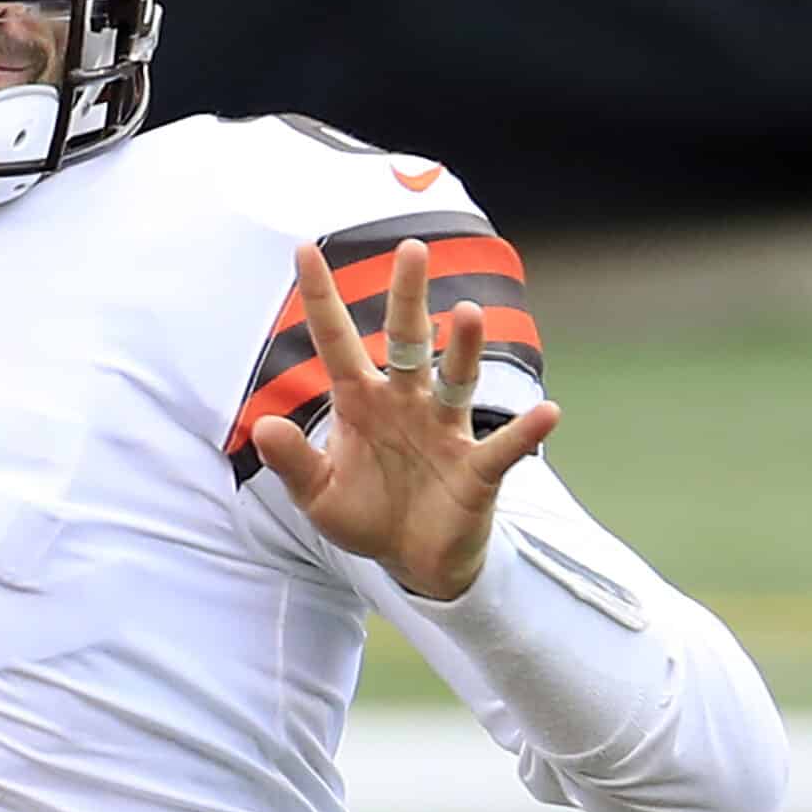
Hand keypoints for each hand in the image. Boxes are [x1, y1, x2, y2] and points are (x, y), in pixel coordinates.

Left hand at [250, 238, 559, 599]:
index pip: (336, 340)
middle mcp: (405, 403)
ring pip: (455, 379)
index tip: (303, 249)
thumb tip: (263, 426)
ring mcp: (445, 431)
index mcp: (360, 401)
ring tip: (468, 313)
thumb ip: (292, 461)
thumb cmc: (366, 515)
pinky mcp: (477, 469)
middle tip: (412, 249)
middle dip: (409, 297)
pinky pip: (503, 447)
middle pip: (407, 340)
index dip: (320, 298)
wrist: (413, 563)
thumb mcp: (317, 494)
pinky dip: (524, 431)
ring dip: (464, 348)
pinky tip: (548, 412)